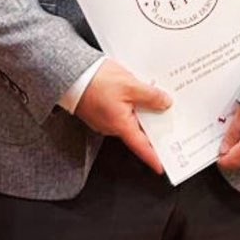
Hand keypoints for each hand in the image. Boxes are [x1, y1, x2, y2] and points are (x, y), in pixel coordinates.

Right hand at [74, 59, 173, 174]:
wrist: (69, 73)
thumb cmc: (95, 82)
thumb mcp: (130, 86)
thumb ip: (151, 96)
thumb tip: (165, 103)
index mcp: (120, 125)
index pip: (141, 146)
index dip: (153, 157)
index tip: (162, 166)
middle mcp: (110, 126)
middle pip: (138, 130)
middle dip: (154, 124)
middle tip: (171, 117)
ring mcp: (104, 118)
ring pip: (130, 117)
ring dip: (142, 110)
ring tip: (156, 97)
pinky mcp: (100, 109)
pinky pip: (121, 109)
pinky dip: (131, 103)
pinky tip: (137, 91)